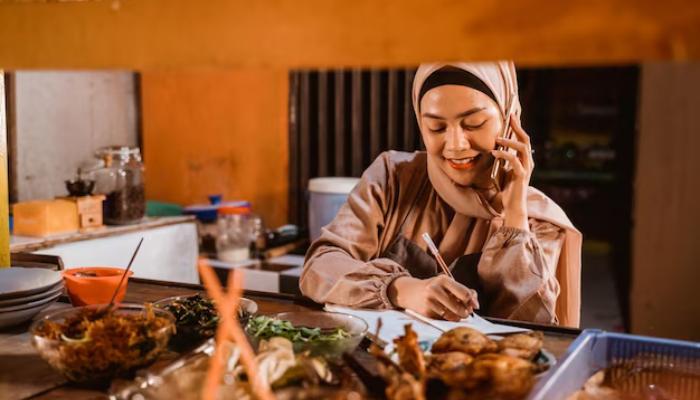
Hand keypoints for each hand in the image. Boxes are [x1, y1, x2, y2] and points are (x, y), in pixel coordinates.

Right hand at [387, 275, 479, 320]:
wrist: (410, 292)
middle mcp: (435, 288)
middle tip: (466, 313)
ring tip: (457, 315)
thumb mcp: (447, 285)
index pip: (464, 293)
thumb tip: (475, 305)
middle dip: (466, 312)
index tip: (475, 306)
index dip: (472, 302)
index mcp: (443, 279)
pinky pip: (443, 319)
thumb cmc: (434, 289)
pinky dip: (447, 319)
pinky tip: (444, 314)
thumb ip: (463, 291)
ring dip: (458, 317)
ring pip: (452, 315)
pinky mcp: (425, 311)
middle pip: (459, 306)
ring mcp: (429, 300)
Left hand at [492, 114, 533, 228]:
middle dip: (517, 127)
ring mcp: (526, 168)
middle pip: (525, 140)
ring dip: (509, 141)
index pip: (523, 139)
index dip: (518, 127)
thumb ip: (504, 159)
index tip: (512, 116)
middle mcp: (528, 162)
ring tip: (497, 138)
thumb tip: (496, 146)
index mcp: (525, 160)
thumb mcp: (505, 170)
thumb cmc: (508, 188)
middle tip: (509, 117)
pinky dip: (504, 155)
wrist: (512, 206)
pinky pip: (514, 161)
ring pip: (522, 148)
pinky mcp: (521, 176)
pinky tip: (494, 152)